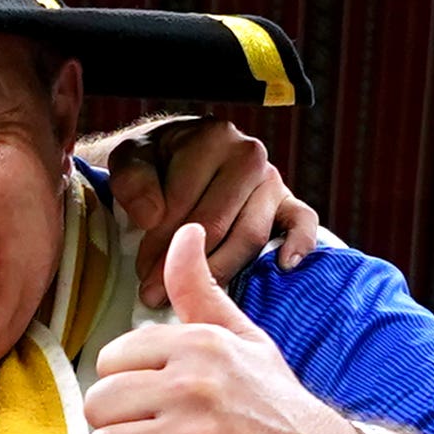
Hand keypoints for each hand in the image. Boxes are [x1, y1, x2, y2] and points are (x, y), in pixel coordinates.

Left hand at [83, 223, 366, 433]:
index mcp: (199, 344)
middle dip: (123, 429)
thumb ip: (202, 294)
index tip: (162, 406)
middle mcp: (191, 383)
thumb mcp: (248, 342)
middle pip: (98, 405)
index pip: (110, 361)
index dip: (130, 390)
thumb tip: (184, 233)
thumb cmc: (285, 414)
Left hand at [103, 115, 335, 297]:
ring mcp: (272, 180)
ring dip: (221, 270)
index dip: (162, 244)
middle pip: (219, 225)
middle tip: (158, 294)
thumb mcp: (131, 161)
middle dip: (187, 265)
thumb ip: (133, 182)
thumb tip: (154, 216)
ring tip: (194, 295)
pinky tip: (284, 265)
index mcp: (212, 138)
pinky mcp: (289, 203)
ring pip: (250, 236)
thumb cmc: (155, 163)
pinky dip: (299, 244)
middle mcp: (248, 155)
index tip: (142, 273)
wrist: (176, 158)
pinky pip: (303, 223)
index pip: (187, 203)